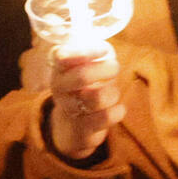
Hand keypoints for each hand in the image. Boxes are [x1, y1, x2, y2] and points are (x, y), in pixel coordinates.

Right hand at [44, 42, 124, 163]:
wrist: (74, 125)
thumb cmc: (85, 86)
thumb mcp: (86, 65)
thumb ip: (97, 53)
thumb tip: (106, 51)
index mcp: (59, 69)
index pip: (63, 56)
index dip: (85, 52)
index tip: (104, 50)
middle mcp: (60, 88)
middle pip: (82, 76)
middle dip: (106, 69)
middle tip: (115, 67)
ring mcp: (69, 109)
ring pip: (97, 97)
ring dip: (113, 92)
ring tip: (112, 92)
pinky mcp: (83, 128)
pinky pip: (107, 117)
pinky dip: (118, 110)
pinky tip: (117, 108)